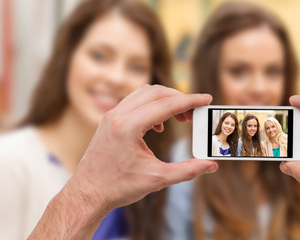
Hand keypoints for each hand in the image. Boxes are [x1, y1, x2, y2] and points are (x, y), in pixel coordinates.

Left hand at [29, 85, 217, 238]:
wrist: (87, 193)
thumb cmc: (118, 188)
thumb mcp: (158, 179)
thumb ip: (187, 171)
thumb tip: (211, 166)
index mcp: (128, 127)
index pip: (167, 104)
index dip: (191, 101)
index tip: (208, 99)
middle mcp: (118, 115)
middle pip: (157, 93)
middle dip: (181, 99)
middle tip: (196, 114)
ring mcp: (112, 115)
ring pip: (146, 93)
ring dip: (167, 100)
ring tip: (181, 118)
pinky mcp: (110, 119)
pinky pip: (136, 101)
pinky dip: (153, 105)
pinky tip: (159, 126)